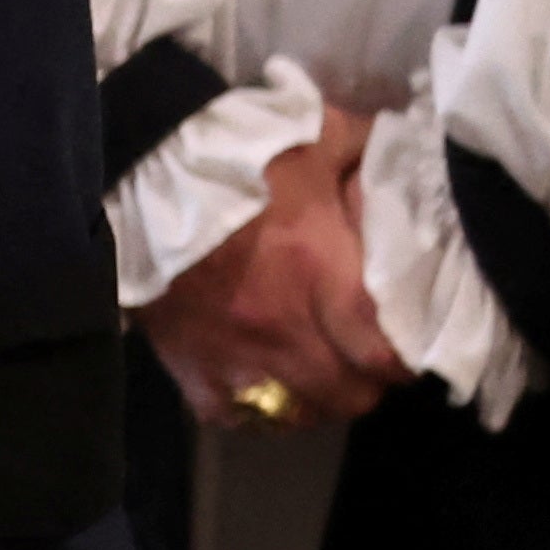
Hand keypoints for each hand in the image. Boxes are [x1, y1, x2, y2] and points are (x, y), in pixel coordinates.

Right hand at [139, 103, 404, 426]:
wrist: (138, 167)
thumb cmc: (236, 153)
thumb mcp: (319, 135)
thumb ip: (372, 153)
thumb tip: (411, 160)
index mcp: (323, 274)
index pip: (388, 353)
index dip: (409, 360)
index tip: (412, 347)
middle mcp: (283, 327)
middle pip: (350, 395)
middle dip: (368, 381)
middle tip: (366, 356)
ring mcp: (232, 353)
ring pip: (299, 413)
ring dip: (317, 398)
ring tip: (318, 372)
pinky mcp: (188, 363)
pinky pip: (232, 415)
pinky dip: (253, 409)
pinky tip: (260, 384)